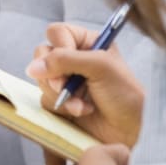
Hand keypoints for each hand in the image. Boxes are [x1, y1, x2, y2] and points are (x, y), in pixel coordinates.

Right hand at [27, 22, 143, 146]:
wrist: (132, 131)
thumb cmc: (125, 95)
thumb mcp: (100, 67)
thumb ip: (66, 60)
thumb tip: (33, 67)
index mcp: (88, 43)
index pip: (57, 33)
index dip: (59, 47)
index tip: (69, 64)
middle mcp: (75, 60)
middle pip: (42, 55)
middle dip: (54, 74)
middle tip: (66, 85)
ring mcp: (66, 82)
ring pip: (42, 80)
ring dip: (60, 94)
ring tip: (81, 105)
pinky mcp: (61, 102)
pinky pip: (45, 100)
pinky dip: (62, 107)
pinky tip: (81, 112)